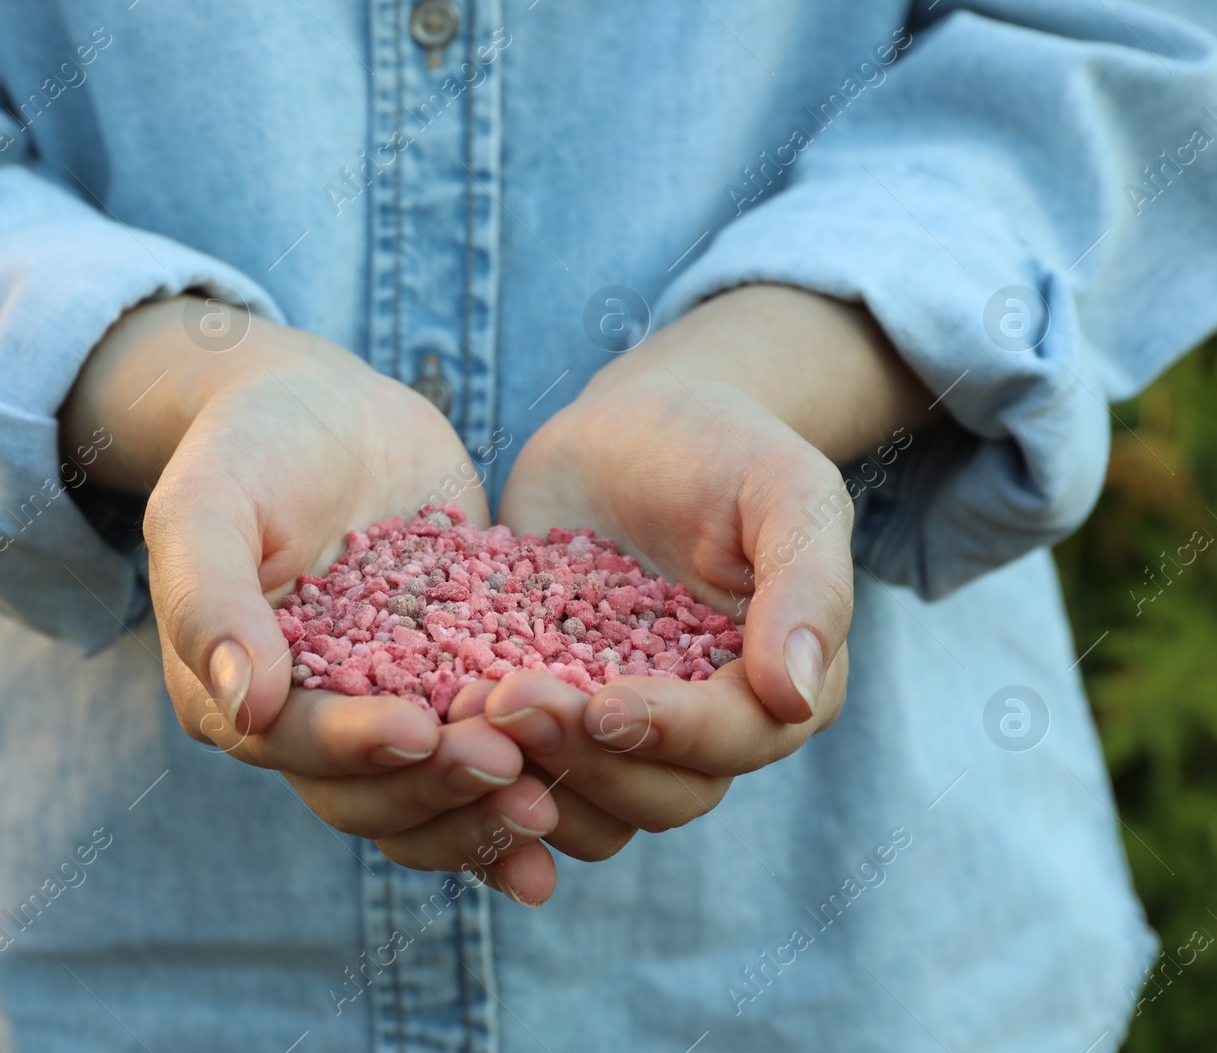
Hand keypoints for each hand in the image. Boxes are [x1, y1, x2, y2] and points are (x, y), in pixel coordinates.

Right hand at [60, 297, 555, 882]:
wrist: (329, 411)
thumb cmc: (249, 445)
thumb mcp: (207, 504)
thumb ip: (210, 601)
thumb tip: (245, 707)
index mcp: (231, 697)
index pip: (296, 747)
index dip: (356, 748)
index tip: (419, 731)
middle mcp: (307, 726)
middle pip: (370, 796)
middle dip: (440, 790)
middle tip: (513, 772)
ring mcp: (386, 710)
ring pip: (433, 796)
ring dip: (488, 810)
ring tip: (554, 805)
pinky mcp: (453, 686)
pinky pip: (489, 749)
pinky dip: (532, 775)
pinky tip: (590, 785)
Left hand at [478, 285, 935, 889]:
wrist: (628, 431)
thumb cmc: (722, 446)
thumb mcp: (784, 488)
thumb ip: (806, 583)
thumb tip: (796, 694)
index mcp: (777, 690)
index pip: (733, 743)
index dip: (669, 734)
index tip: (601, 704)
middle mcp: (705, 734)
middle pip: (658, 796)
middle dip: (584, 759)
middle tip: (506, 701)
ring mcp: (622, 736)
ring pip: (588, 809)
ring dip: (527, 782)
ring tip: (463, 716)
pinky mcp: (551, 721)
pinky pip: (523, 783)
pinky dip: (481, 777)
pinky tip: (434, 735)